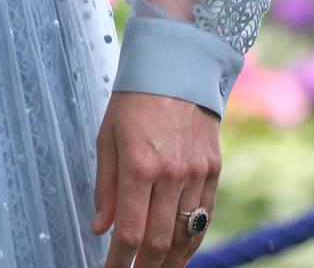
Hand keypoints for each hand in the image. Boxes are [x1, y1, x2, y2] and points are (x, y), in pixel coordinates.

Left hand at [93, 91, 220, 267]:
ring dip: (168, 262)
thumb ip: (104, 186)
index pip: (129, 231)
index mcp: (139, 164)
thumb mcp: (107, 136)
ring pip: (184, 235)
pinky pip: (204, 218)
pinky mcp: (213, 171)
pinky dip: (192, 242)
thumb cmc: (134, 98)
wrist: (177, 65)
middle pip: (159, 242)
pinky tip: (179, 256)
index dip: (118, 261)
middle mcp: (170, 174)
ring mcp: (196, 174)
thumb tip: (100, 228)